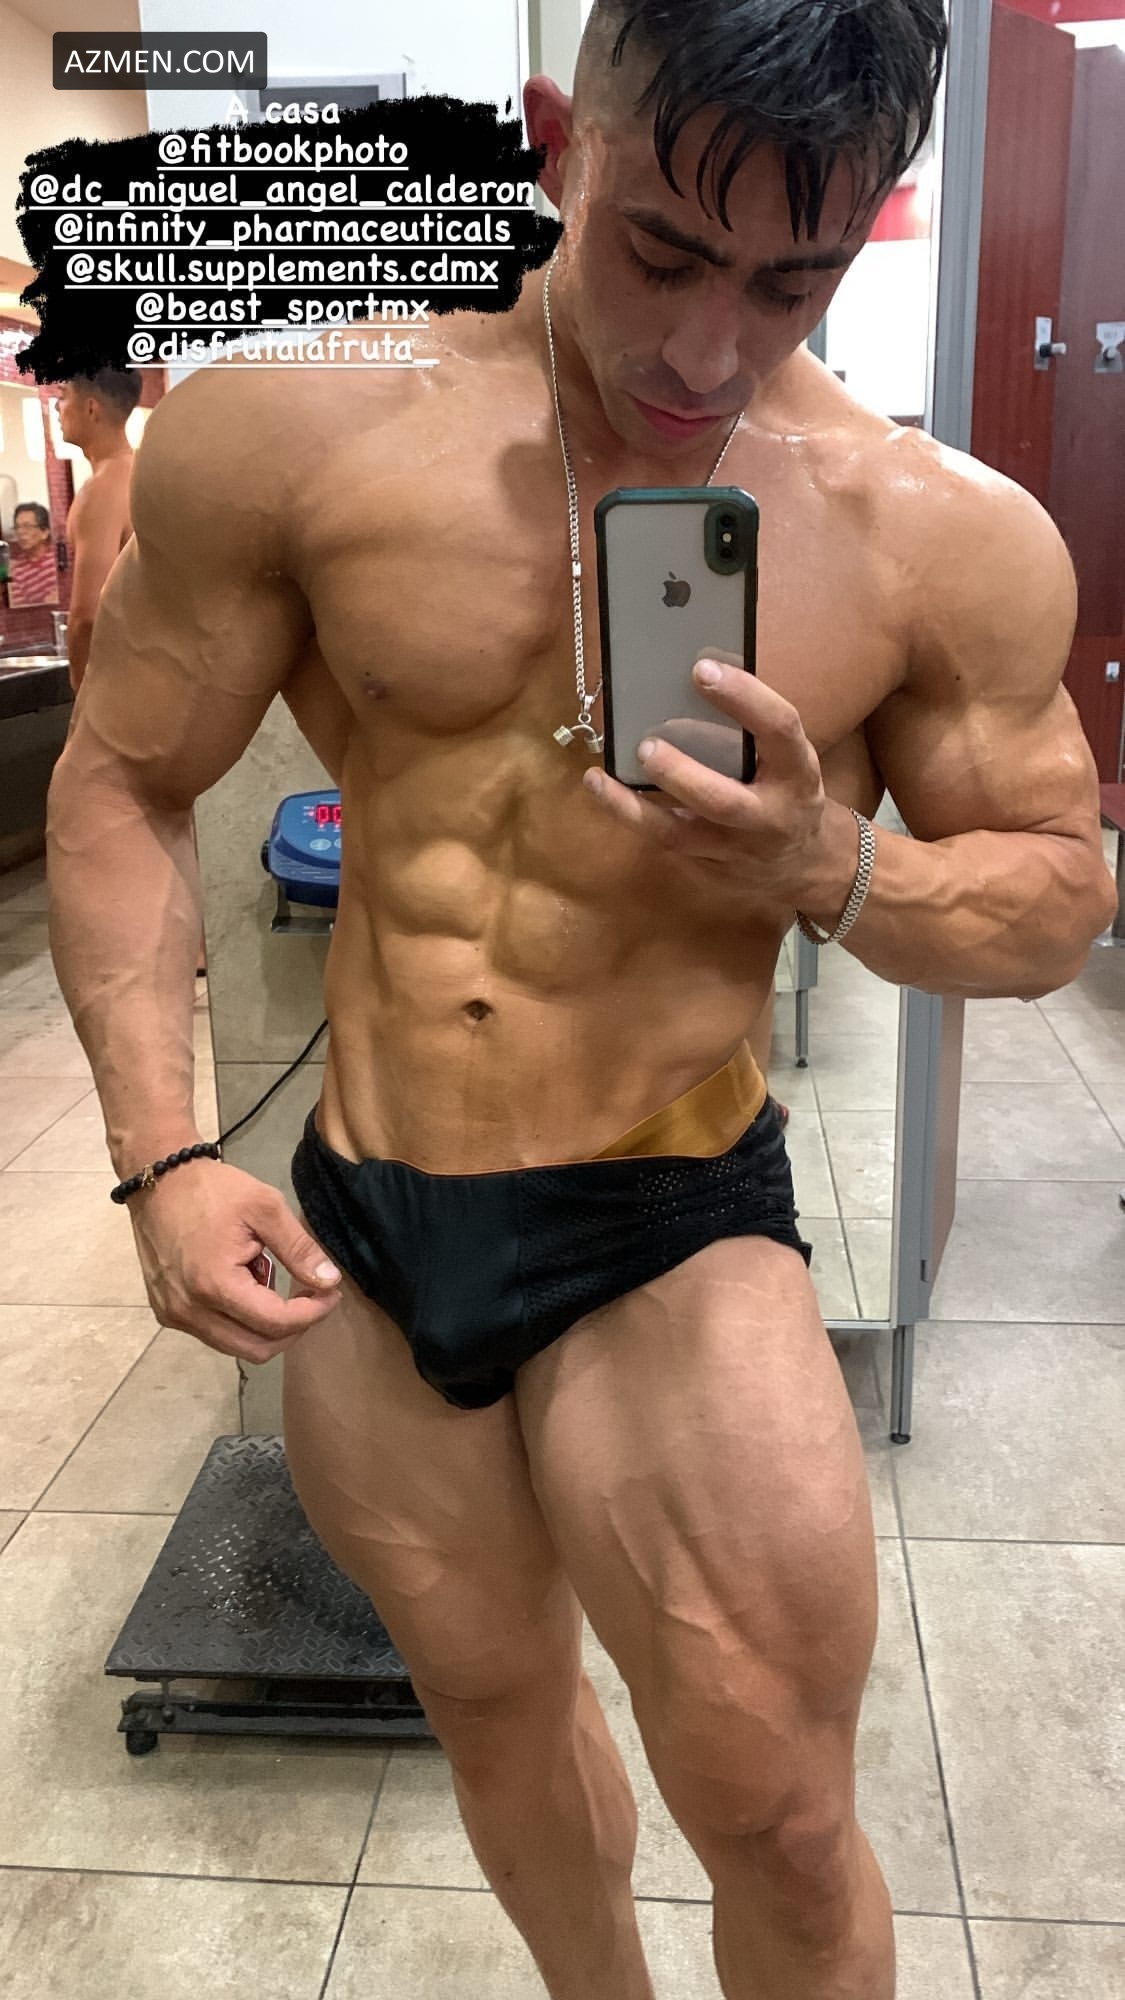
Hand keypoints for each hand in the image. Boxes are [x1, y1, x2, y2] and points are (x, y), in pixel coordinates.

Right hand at [128, 1159, 342, 1364]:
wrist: (160, 1181)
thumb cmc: (213, 1189)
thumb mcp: (265, 1207)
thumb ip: (298, 1248)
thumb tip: (329, 1281)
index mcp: (215, 1285)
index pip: (276, 1322)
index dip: (312, 1313)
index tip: (332, 1293)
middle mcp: (190, 1311)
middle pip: (257, 1348)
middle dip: (294, 1328)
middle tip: (311, 1298)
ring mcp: (175, 1315)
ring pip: (236, 1346)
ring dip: (266, 1328)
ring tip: (277, 1290)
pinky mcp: (167, 1312)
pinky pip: (214, 1335)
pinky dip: (240, 1323)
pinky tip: (248, 1289)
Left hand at [585, 654, 852, 918]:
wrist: (800, 863)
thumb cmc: (784, 790)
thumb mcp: (786, 758)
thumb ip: (752, 727)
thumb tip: (695, 674)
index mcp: (797, 772)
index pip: (780, 729)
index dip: (745, 697)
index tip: (703, 669)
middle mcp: (770, 816)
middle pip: (724, 801)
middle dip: (681, 775)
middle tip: (646, 746)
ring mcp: (735, 849)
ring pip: (679, 835)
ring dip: (633, 807)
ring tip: (597, 779)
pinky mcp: (707, 867)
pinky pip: (664, 843)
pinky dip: (631, 817)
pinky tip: (604, 793)